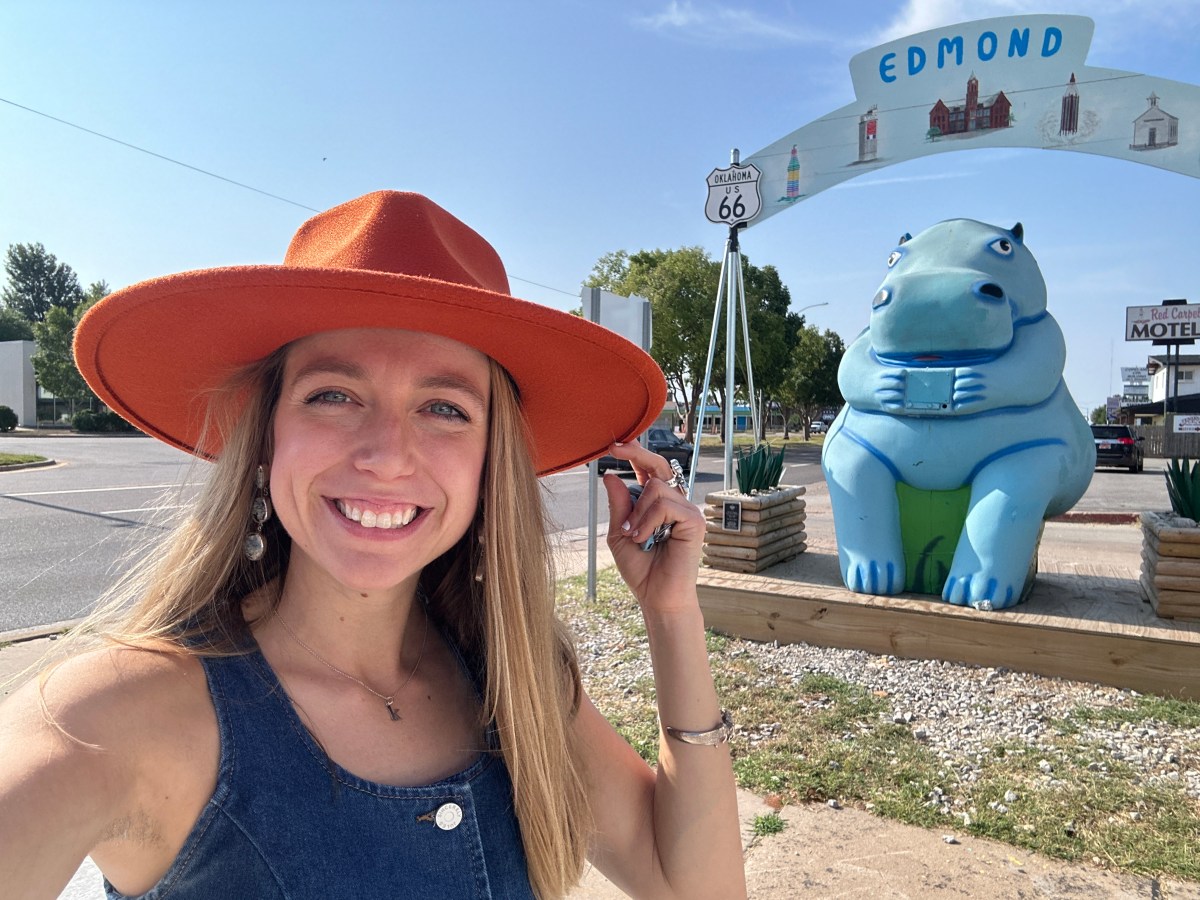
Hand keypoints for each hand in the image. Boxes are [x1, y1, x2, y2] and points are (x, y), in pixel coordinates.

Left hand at [601, 442, 703, 614]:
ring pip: (655, 488)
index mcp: (657, 504)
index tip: (614, 445)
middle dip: (636, 453)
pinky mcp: (694, 521)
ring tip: (634, 537)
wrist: (657, 596)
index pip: (648, 471)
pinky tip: (644, 539)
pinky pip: (664, 505)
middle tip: (614, 447)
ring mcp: (687, 510)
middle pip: (658, 466)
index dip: (634, 454)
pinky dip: (647, 521)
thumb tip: (610, 475)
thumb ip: (618, 506)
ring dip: (636, 513)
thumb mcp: (619, 534)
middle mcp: (674, 502)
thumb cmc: (641, 569)